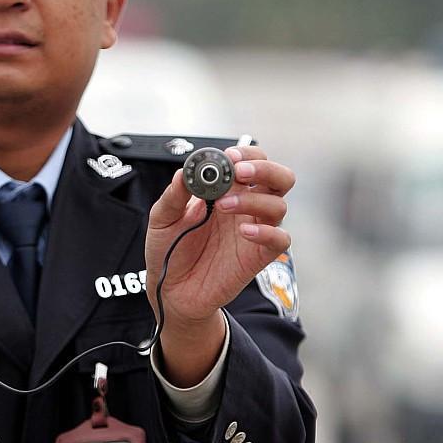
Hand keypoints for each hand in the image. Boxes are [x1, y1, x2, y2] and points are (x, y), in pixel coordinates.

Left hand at [144, 145, 294, 373]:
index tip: (229, 156)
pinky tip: (244, 231)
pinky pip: (281, 239)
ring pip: (279, 204)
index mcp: (226, 190)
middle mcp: (246, 206)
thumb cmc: (169, 248)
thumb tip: (183, 173)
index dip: (246, 154)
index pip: (251, 162)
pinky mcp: (259, 255)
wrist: (170, 288)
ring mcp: (255, 229)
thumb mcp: (162, 218)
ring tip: (222, 206)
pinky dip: (268, 231)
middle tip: (239, 172)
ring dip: (253, 199)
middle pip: (279, 178)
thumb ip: (173, 195)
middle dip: (264, 169)